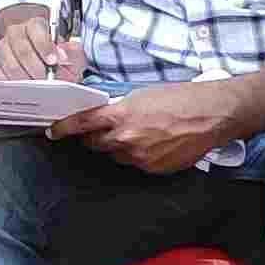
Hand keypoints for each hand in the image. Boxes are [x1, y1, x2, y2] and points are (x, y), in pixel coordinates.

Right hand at [0, 11, 86, 81]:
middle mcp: (15, 34)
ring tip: (36, 89)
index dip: (45, 46)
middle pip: (22, 50)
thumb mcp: (70, 53)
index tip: (53, 61)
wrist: (39, 60)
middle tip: (46, 81)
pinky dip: (10, 86)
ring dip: (24, 79)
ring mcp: (2, 48)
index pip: (36, 29)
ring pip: (9, 64)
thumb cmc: (55, 57)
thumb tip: (64, 55)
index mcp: (35, 25)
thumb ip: (73, 52)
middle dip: (36, 68)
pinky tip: (21, 91)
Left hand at [66, 79, 239, 174]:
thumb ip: (119, 108)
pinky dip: (139, 155)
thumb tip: (105, 117)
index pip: (82, 124)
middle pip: (96, 144)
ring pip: (116, 155)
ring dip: (120, 146)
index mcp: (121, 115)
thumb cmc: (181, 99)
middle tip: (105, 130)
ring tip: (142, 133)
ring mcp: (139, 157)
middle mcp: (126, 138)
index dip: (64, 128)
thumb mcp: (143, 95)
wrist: (211, 115)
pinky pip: (136, 164)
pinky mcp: (153, 168)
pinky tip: (155, 143)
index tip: (54, 132)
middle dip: (96, 137)